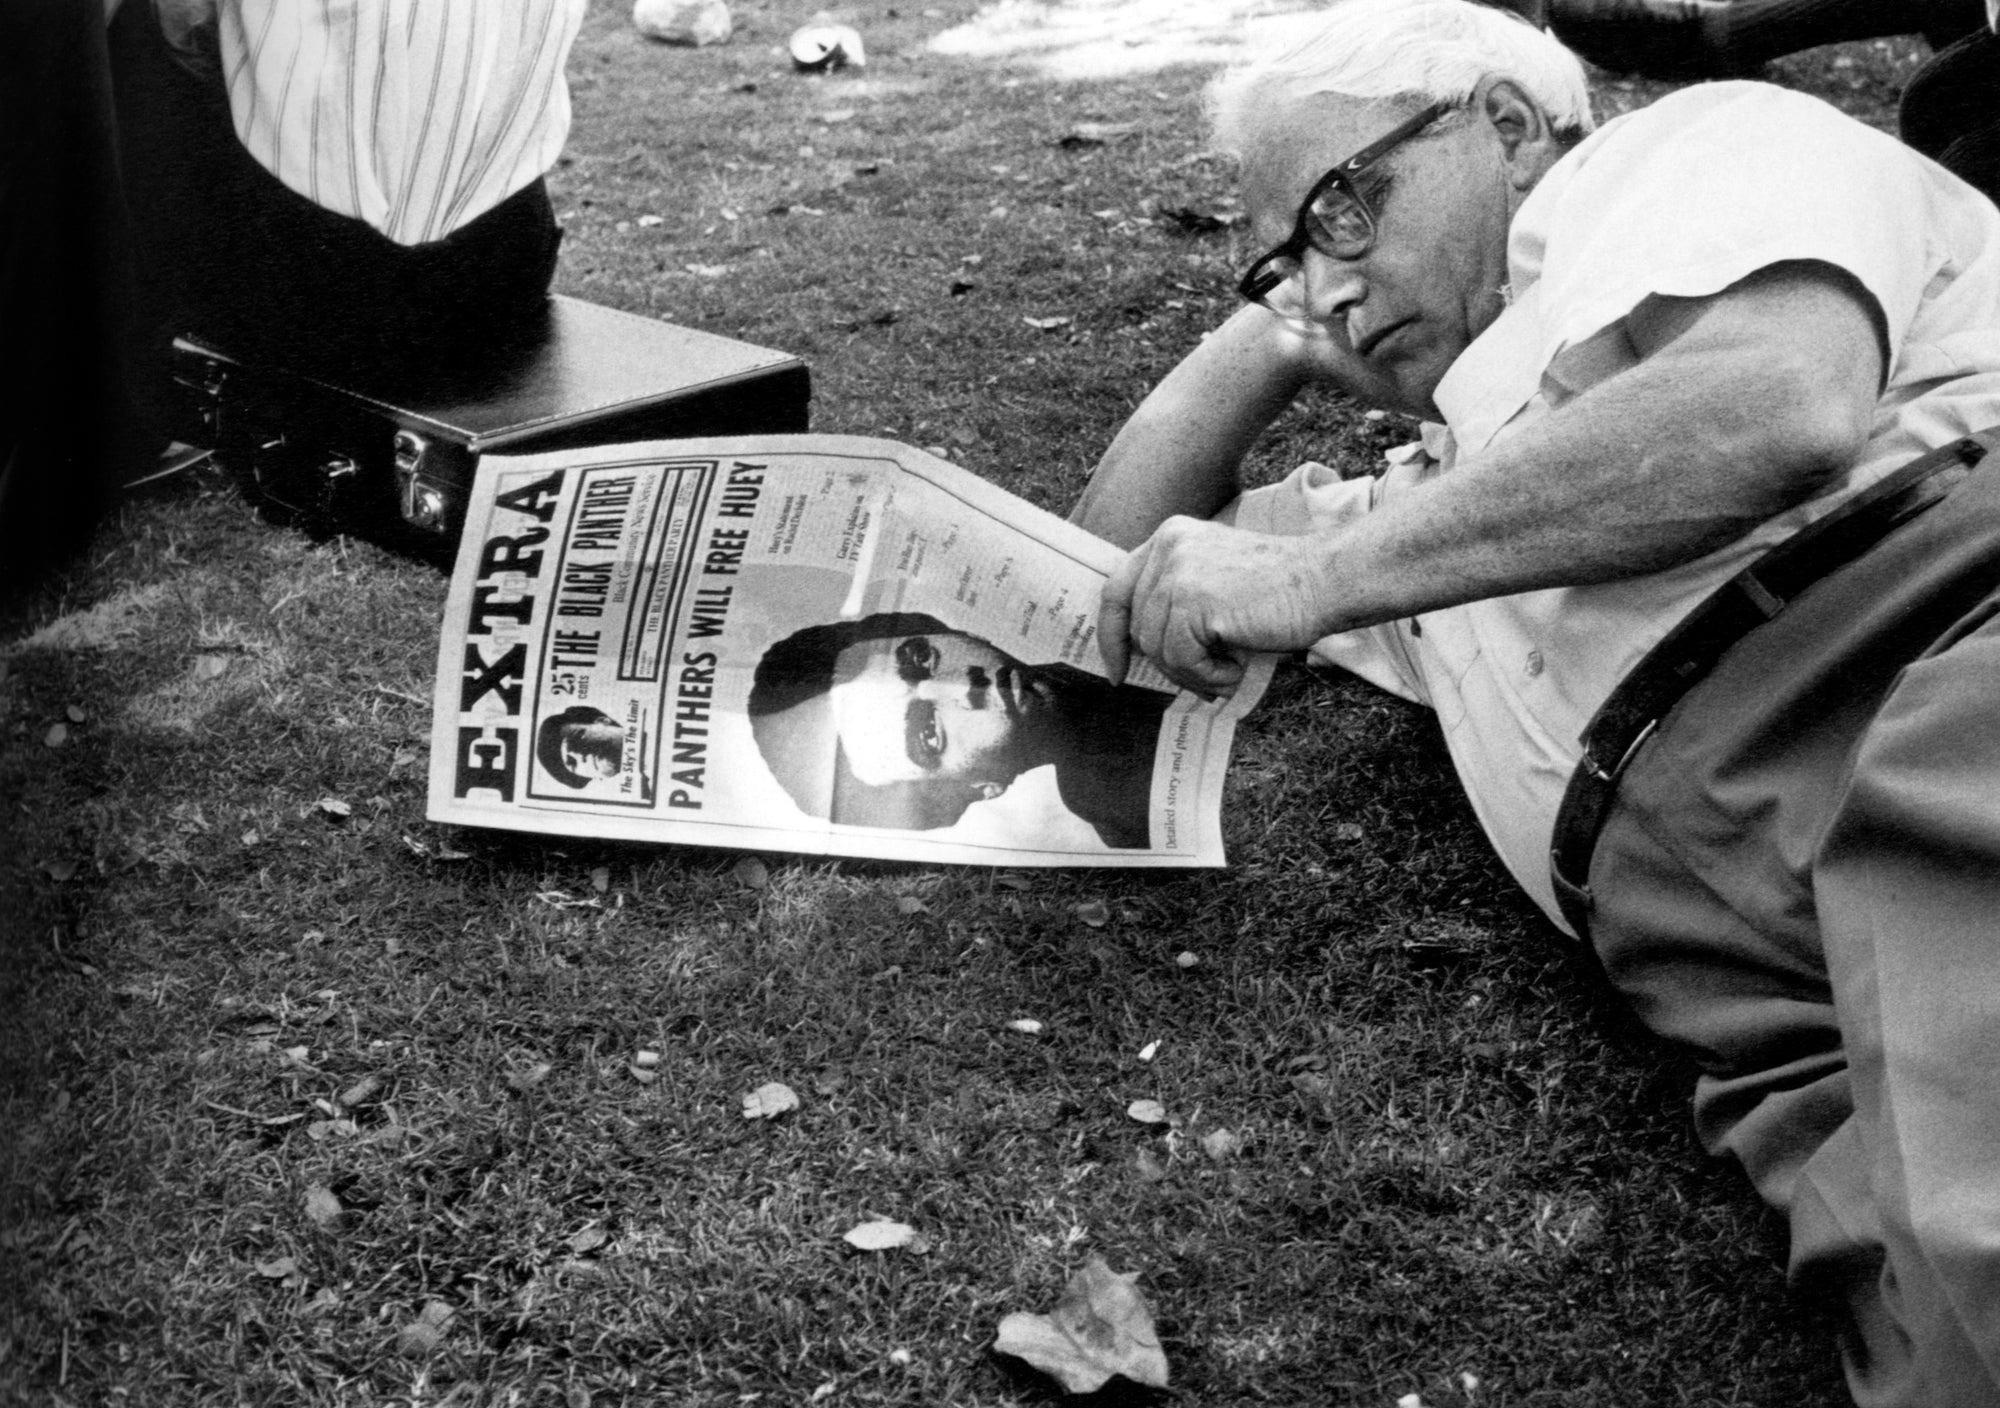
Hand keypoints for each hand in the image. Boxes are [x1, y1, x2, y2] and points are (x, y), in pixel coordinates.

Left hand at [1098, 517, 1332, 695]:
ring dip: (1193, 673)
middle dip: (1168, 664)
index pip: (1116, 590)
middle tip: (1205, 678)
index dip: (1111, 635)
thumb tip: (1142, 653)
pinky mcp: (1194, 601)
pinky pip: (1181, 659)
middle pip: (1139, 629)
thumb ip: (1176, 600)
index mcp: (1170, 537)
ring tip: (1228, 669)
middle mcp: (1168, 549)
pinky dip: (1208, 675)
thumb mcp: (1214, 580)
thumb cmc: (1278, 589)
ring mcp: (1179, 573)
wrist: (1323, 580)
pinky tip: (1235, 667)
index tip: (1117, 669)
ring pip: (1158, 649)